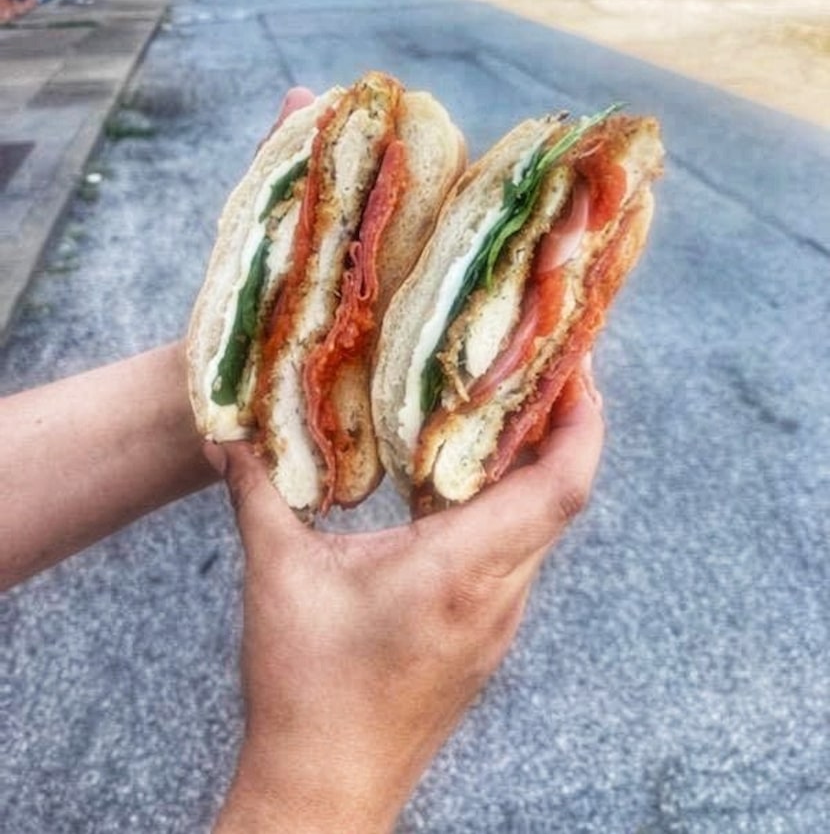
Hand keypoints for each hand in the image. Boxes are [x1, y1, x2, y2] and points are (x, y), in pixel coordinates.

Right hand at [211, 360, 603, 833]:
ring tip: (503, 409)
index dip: (583, 421)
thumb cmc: (306, 688)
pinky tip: (462, 483)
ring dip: (535, 466)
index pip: (559, 487)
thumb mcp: (278, 577)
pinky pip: (515, 553)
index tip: (579, 365)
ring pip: (540, 526)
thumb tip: (225, 434)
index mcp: (462, 569)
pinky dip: (508, 505)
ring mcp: (497, 619)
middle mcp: (498, 593)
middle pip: (562, 495)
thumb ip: (257, 492)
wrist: (326, 790)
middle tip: (538, 363)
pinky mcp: (484, 637)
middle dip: (562, 424)